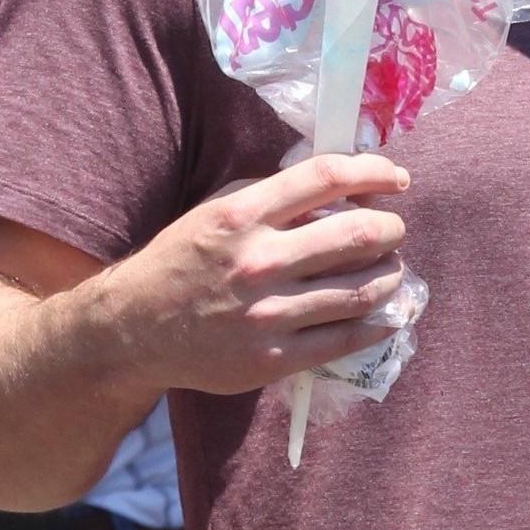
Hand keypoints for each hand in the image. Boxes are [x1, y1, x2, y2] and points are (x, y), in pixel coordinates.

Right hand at [89, 153, 408, 397]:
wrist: (133, 331)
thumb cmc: (180, 262)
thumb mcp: (214, 212)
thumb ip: (271, 196)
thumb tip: (339, 187)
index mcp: (241, 215)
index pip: (325, 178)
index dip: (374, 172)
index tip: (397, 178)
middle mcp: (258, 262)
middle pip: (357, 234)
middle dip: (392, 228)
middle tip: (394, 231)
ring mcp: (268, 314)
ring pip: (362, 289)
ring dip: (391, 274)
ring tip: (391, 269)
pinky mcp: (275, 358)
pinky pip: (347, 338)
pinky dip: (380, 322)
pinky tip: (388, 313)